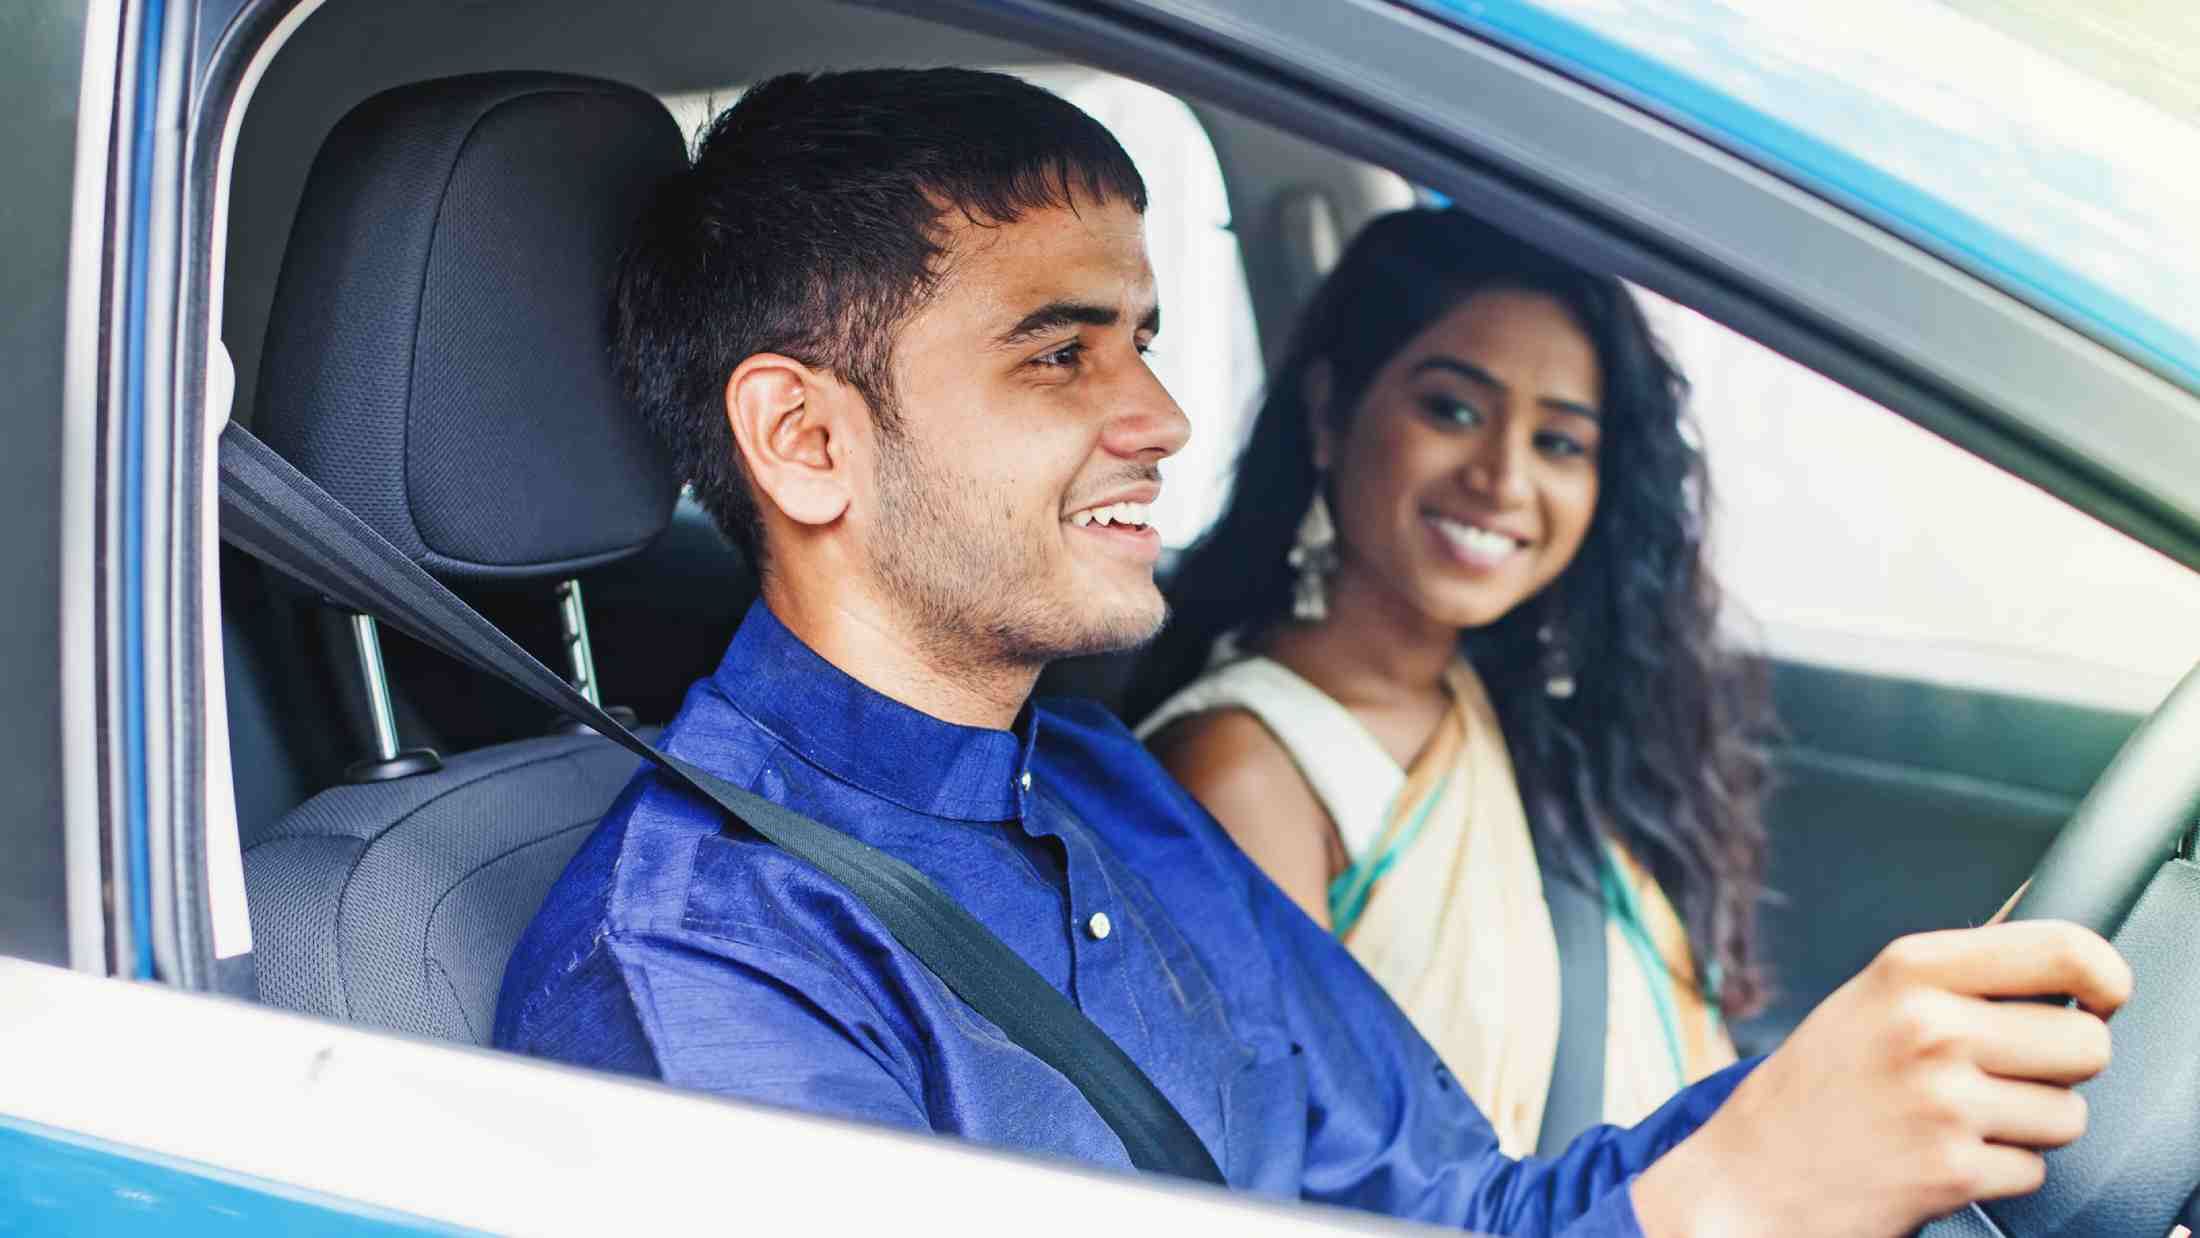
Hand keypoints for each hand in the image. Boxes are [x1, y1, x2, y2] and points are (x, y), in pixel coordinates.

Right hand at [1633, 920, 2132, 1237]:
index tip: (2101, 997)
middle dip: (2059, 1068)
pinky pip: (2035, 1171)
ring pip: (2069, 1114)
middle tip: (2003, 1075)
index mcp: (1910, 969)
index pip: (2065, 950)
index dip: (2107, 977)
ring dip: (2029, 1126)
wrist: (1751, 1173)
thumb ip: (1958, 972)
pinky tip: (1944, 1157)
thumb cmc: (1816, 1086)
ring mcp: (1943, 1101)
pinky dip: (1999, 1173)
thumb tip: (2058, 954)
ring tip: (1961, 1120)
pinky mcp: (1952, 1170)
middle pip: (2086, 1043)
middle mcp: (1929, 1028)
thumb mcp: (1871, 997)